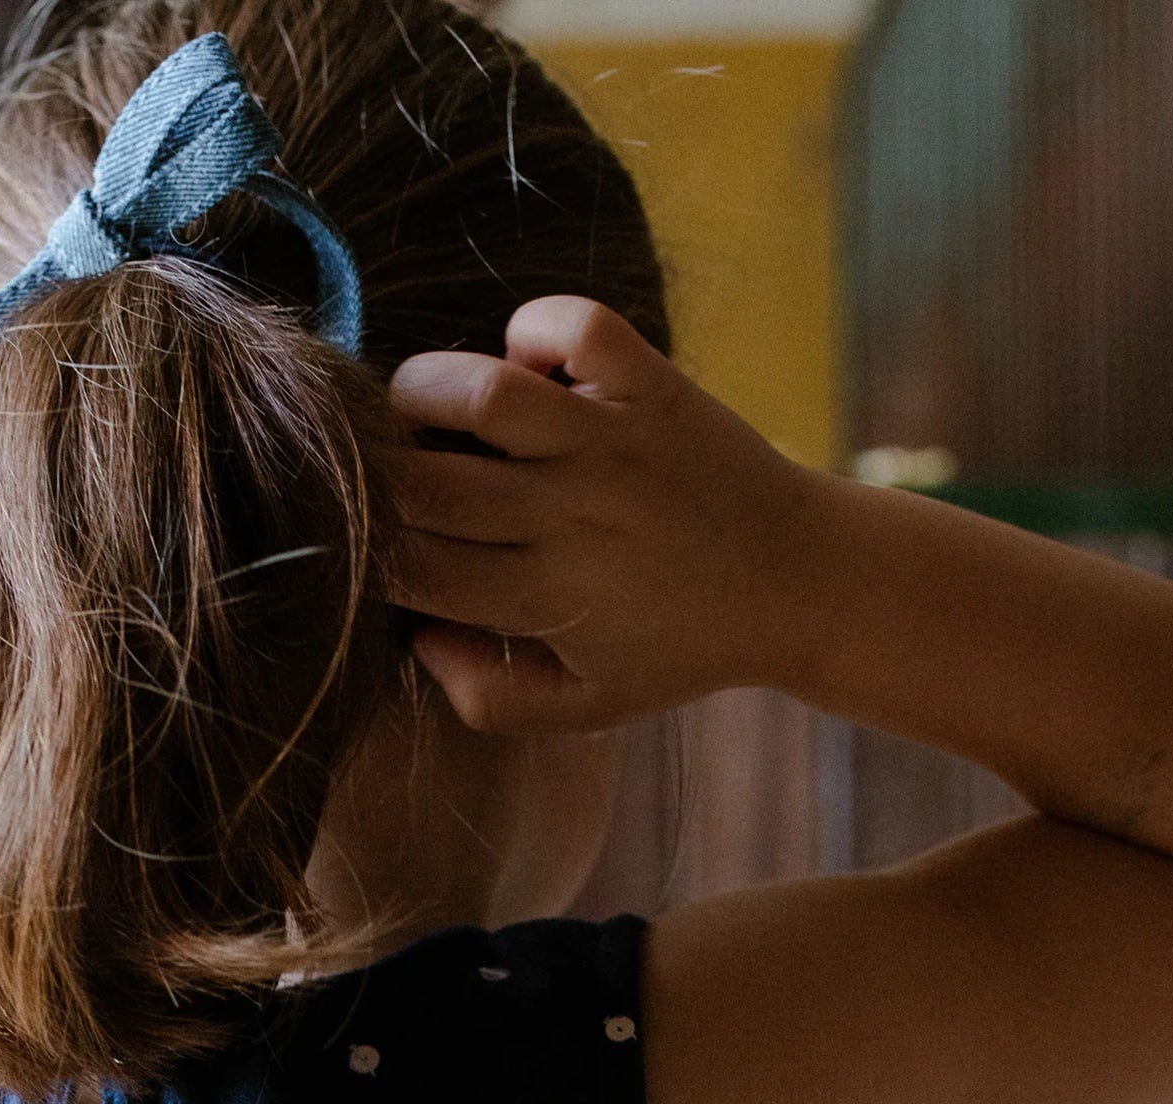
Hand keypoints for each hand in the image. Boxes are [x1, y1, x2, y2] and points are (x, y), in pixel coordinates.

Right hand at [388, 298, 823, 730]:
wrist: (802, 584)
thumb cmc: (680, 647)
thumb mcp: (585, 705)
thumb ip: (488, 696)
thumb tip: (418, 635)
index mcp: (542, 601)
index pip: (411, 568)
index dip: (370, 552)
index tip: (372, 543)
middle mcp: (569, 518)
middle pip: (423, 484)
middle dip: (376, 474)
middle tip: (380, 471)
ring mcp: (611, 446)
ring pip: (481, 393)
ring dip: (424, 388)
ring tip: (421, 404)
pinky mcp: (652, 388)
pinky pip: (574, 328)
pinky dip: (532, 328)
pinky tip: (528, 363)